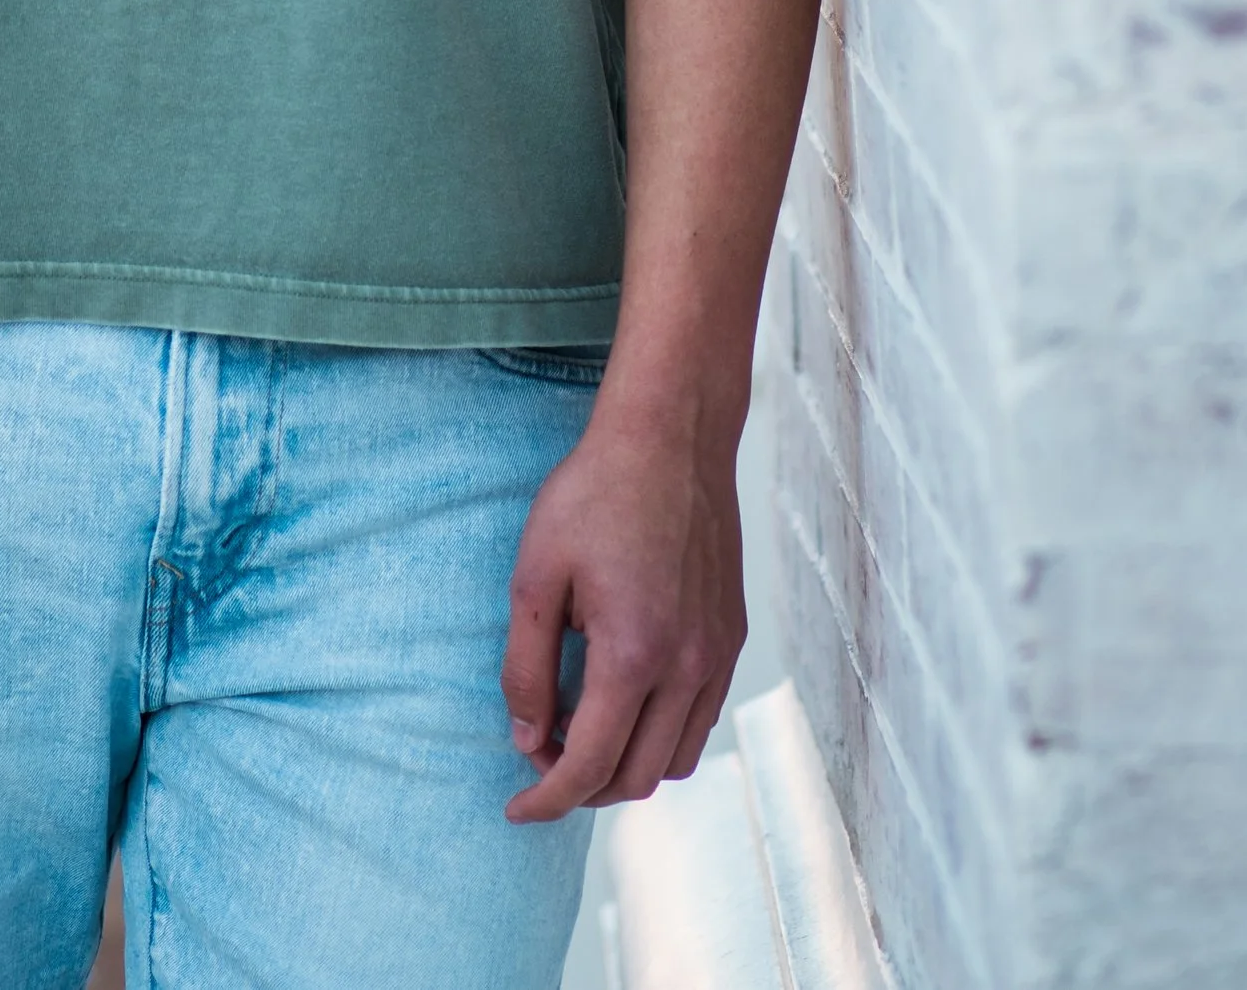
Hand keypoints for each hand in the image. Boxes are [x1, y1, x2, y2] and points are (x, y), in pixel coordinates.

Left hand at [499, 384, 743, 816]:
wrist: (670, 437)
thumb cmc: (595, 494)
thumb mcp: (535, 574)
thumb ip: (527, 666)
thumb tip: (527, 739)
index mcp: (634, 654)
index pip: (589, 766)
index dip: (546, 800)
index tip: (516, 809)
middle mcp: (687, 667)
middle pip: (635, 777)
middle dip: (582, 788)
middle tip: (540, 759)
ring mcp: (717, 655)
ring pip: (674, 759)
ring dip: (625, 766)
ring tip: (580, 729)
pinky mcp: (731, 637)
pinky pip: (700, 720)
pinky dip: (660, 735)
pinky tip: (624, 700)